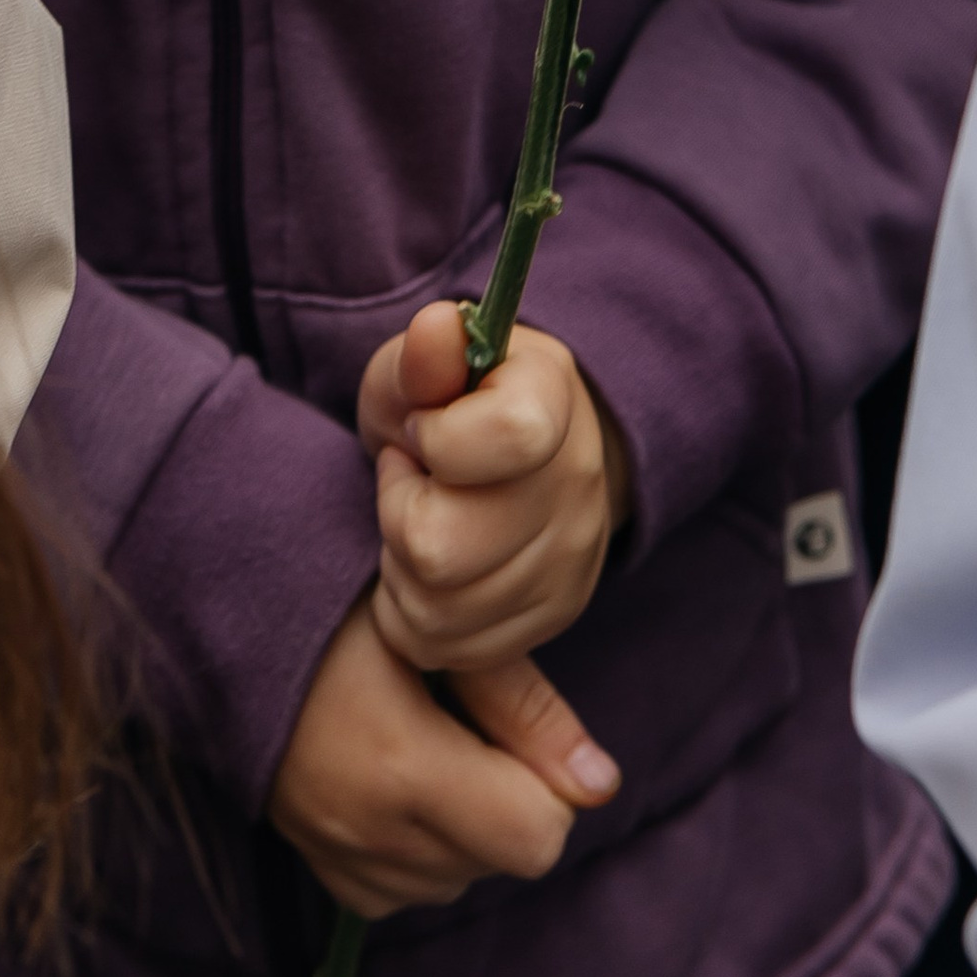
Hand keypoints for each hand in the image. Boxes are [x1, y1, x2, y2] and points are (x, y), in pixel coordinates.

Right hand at [268, 598, 619, 919]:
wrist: (226, 609)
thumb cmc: (337, 597)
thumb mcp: (438, 632)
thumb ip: (525, 707)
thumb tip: (602, 785)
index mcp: (401, 764)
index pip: (536, 838)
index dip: (543, 782)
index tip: (506, 721)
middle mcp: (366, 829)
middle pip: (502, 860)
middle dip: (507, 800)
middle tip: (461, 720)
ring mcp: (336, 855)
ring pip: (458, 879)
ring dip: (463, 826)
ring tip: (421, 739)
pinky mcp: (316, 866)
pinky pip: (404, 891)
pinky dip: (417, 848)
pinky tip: (391, 777)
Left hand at [358, 303, 631, 670]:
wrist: (504, 456)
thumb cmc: (444, 403)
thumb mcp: (418, 366)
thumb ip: (420, 355)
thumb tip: (435, 329)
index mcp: (552, 400)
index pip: (508, 437)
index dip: (437, 438)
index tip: (424, 425)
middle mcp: (577, 486)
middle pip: (443, 548)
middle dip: (399, 513)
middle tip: (411, 481)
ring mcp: (571, 563)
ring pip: (436, 608)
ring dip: (400, 567)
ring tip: (422, 518)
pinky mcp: (549, 619)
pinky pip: (443, 646)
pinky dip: (412, 613)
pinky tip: (429, 567)